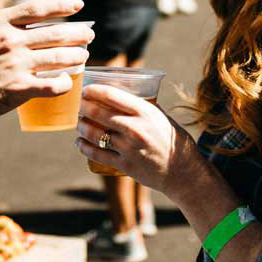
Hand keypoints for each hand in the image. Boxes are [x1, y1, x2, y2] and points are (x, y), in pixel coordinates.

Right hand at [0, 0, 92, 124]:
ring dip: (77, 56)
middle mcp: (9, 40)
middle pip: (56, 33)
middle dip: (78, 34)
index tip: (79, 5)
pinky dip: (64, 82)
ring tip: (83, 56)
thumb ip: (4, 25)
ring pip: (59, 58)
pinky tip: (68, 81)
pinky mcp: (18, 89)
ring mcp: (15, 65)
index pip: (39, 8)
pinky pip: (51, 84)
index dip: (63, 5)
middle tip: (89, 36)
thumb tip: (35, 22)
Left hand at [75, 84, 199, 195]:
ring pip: (95, 134)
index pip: (111, 95)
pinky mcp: (125, 166)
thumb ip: (142, 107)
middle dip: (83, 107)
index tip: (85, 89)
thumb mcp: (160, 116)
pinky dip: (84, 147)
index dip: (93, 90)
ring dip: (82, 127)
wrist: (183, 171)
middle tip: (78, 105)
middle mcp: (135, 128)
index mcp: (144, 111)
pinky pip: (97, 155)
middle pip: (98, 113)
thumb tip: (122, 96)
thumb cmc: (172, 140)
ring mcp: (129, 148)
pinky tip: (79, 142)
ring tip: (79, 123)